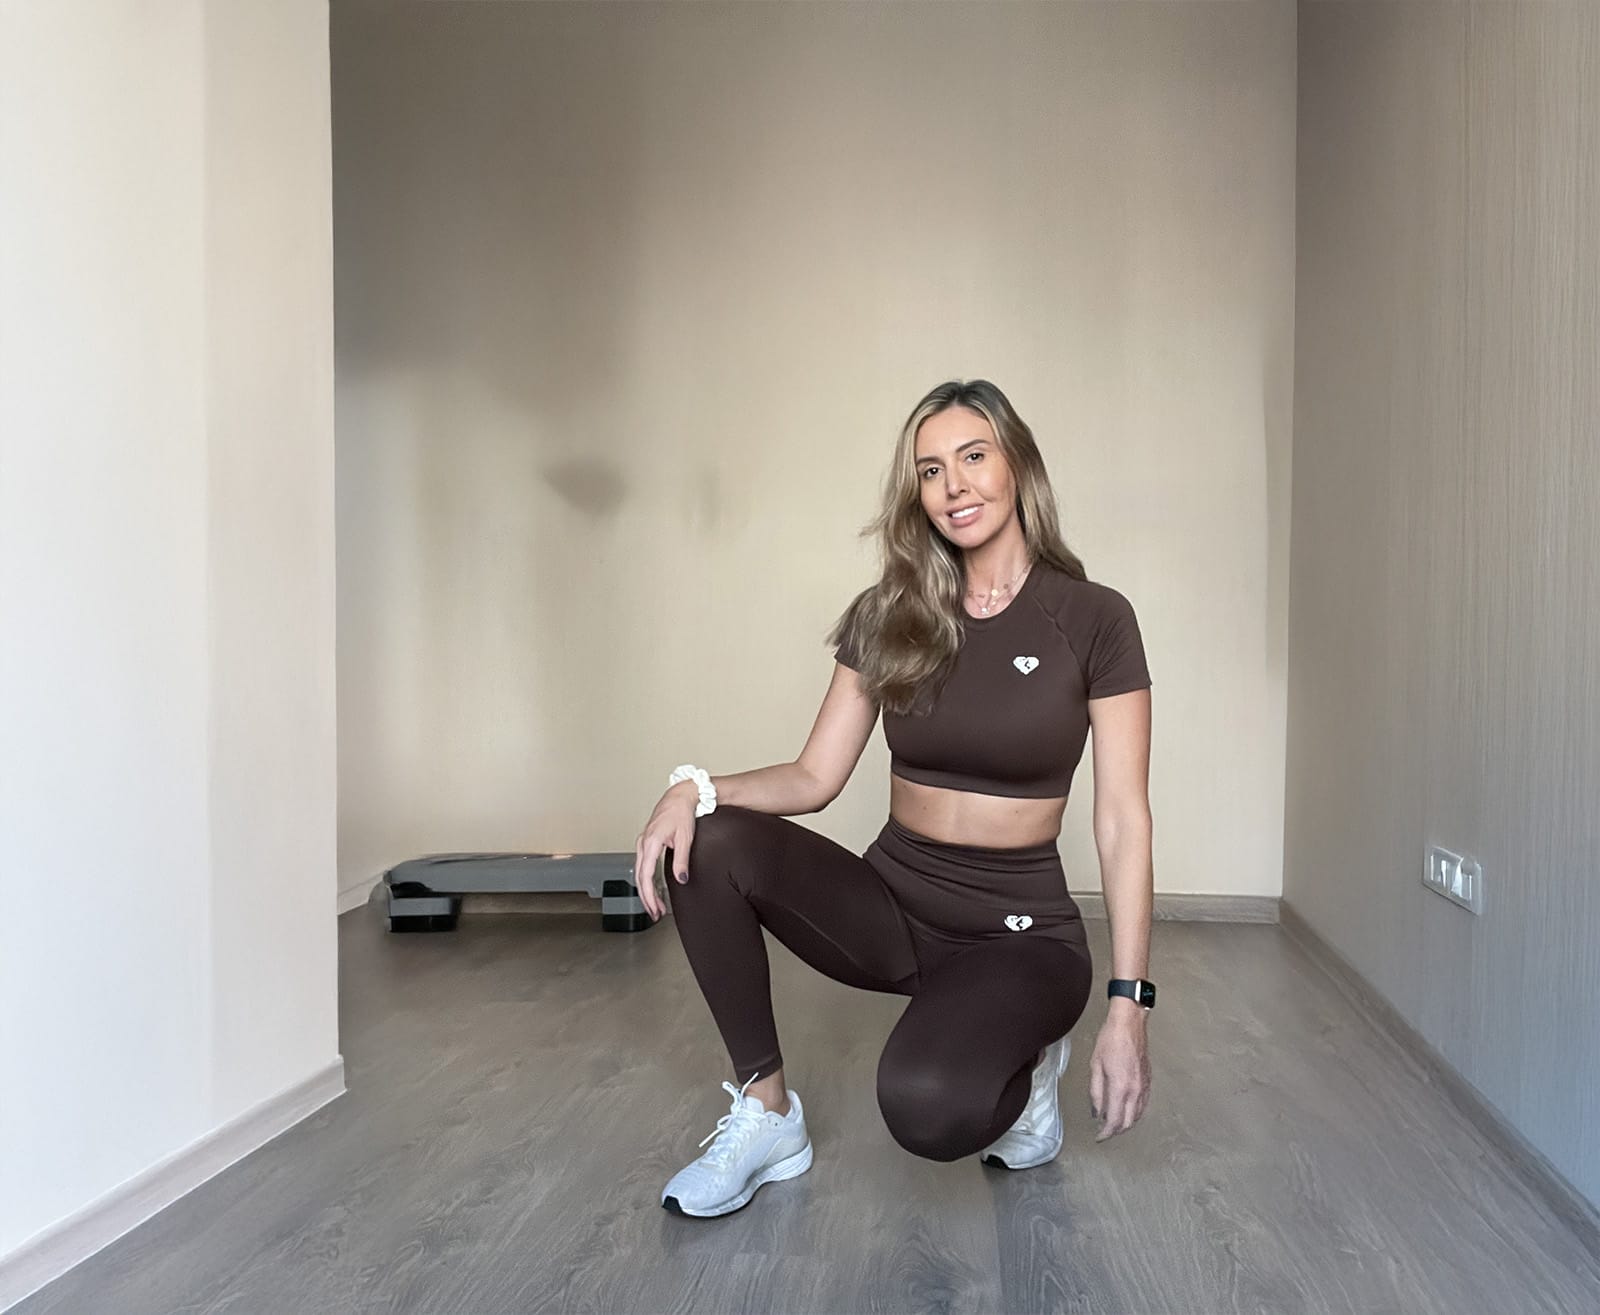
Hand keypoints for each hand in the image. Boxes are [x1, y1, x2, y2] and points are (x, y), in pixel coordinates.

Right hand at [633, 782, 699, 922]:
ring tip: (655, 905)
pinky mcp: (647, 841)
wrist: (681, 796)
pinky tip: (653, 888)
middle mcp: (643, 842)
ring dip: (646, 890)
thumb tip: (681, 879)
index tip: (656, 909)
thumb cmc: (682, 812)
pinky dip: (646, 879)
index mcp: (650, 841)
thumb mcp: (685, 837)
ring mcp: (643, 841)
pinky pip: (642, 864)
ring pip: (639, 872)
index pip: (645, 875)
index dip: (650, 895)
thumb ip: (682, 860)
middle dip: (646, 898)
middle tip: (655, 913)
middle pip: (639, 877)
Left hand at [1087, 1002, 1151, 1140]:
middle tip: (1103, 1132)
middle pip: (1128, 1122)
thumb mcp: (1095, 1066)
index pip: (1114, 1121)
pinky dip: (1134, 1113)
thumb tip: (1096, 1112)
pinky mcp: (1148, 1081)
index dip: (1106, 1133)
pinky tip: (1126, 1110)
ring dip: (1125, 1123)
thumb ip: (1096, 1092)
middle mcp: (1135, 1090)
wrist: (1129, 1024)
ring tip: (1112, 1123)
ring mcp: (1144, 1086)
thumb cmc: (1110, 1041)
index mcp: (1120, 1088)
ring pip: (1137, 1115)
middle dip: (1115, 1131)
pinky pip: (1143, 1104)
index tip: (1098, 1137)